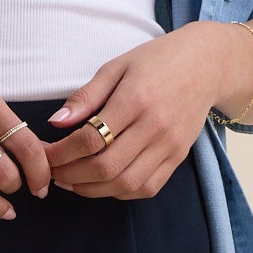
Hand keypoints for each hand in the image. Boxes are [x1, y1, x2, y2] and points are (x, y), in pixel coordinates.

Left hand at [41, 27, 250, 199]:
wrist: (207, 65)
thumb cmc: (157, 60)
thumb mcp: (116, 66)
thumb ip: (86, 96)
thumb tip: (55, 123)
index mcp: (135, 99)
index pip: (91, 138)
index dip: (62, 153)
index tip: (45, 154)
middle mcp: (155, 127)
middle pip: (106, 167)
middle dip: (72, 175)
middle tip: (52, 173)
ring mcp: (169, 145)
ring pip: (126, 183)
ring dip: (92, 189)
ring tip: (72, 181)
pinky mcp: (178, 157)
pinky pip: (147, 187)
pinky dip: (120, 192)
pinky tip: (102, 184)